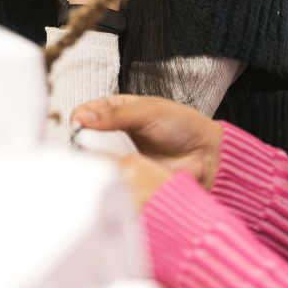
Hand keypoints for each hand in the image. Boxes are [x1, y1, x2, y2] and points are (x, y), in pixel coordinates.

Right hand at [72, 95, 222, 194]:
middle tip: (83, 147)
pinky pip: (110, 177)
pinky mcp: (128, 176)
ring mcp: (120, 156)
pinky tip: (109, 174)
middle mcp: (115, 133)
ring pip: (95, 159)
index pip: (87, 113)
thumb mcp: (149, 112)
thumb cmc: (182, 125)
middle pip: (86, 138)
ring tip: (96, 162)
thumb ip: (116, 114)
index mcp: (117, 110)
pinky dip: (106, 177)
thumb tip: (83, 117)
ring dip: (93, 161)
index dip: (80, 119)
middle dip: (82, 142)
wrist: (207, 155)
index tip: (79, 127)